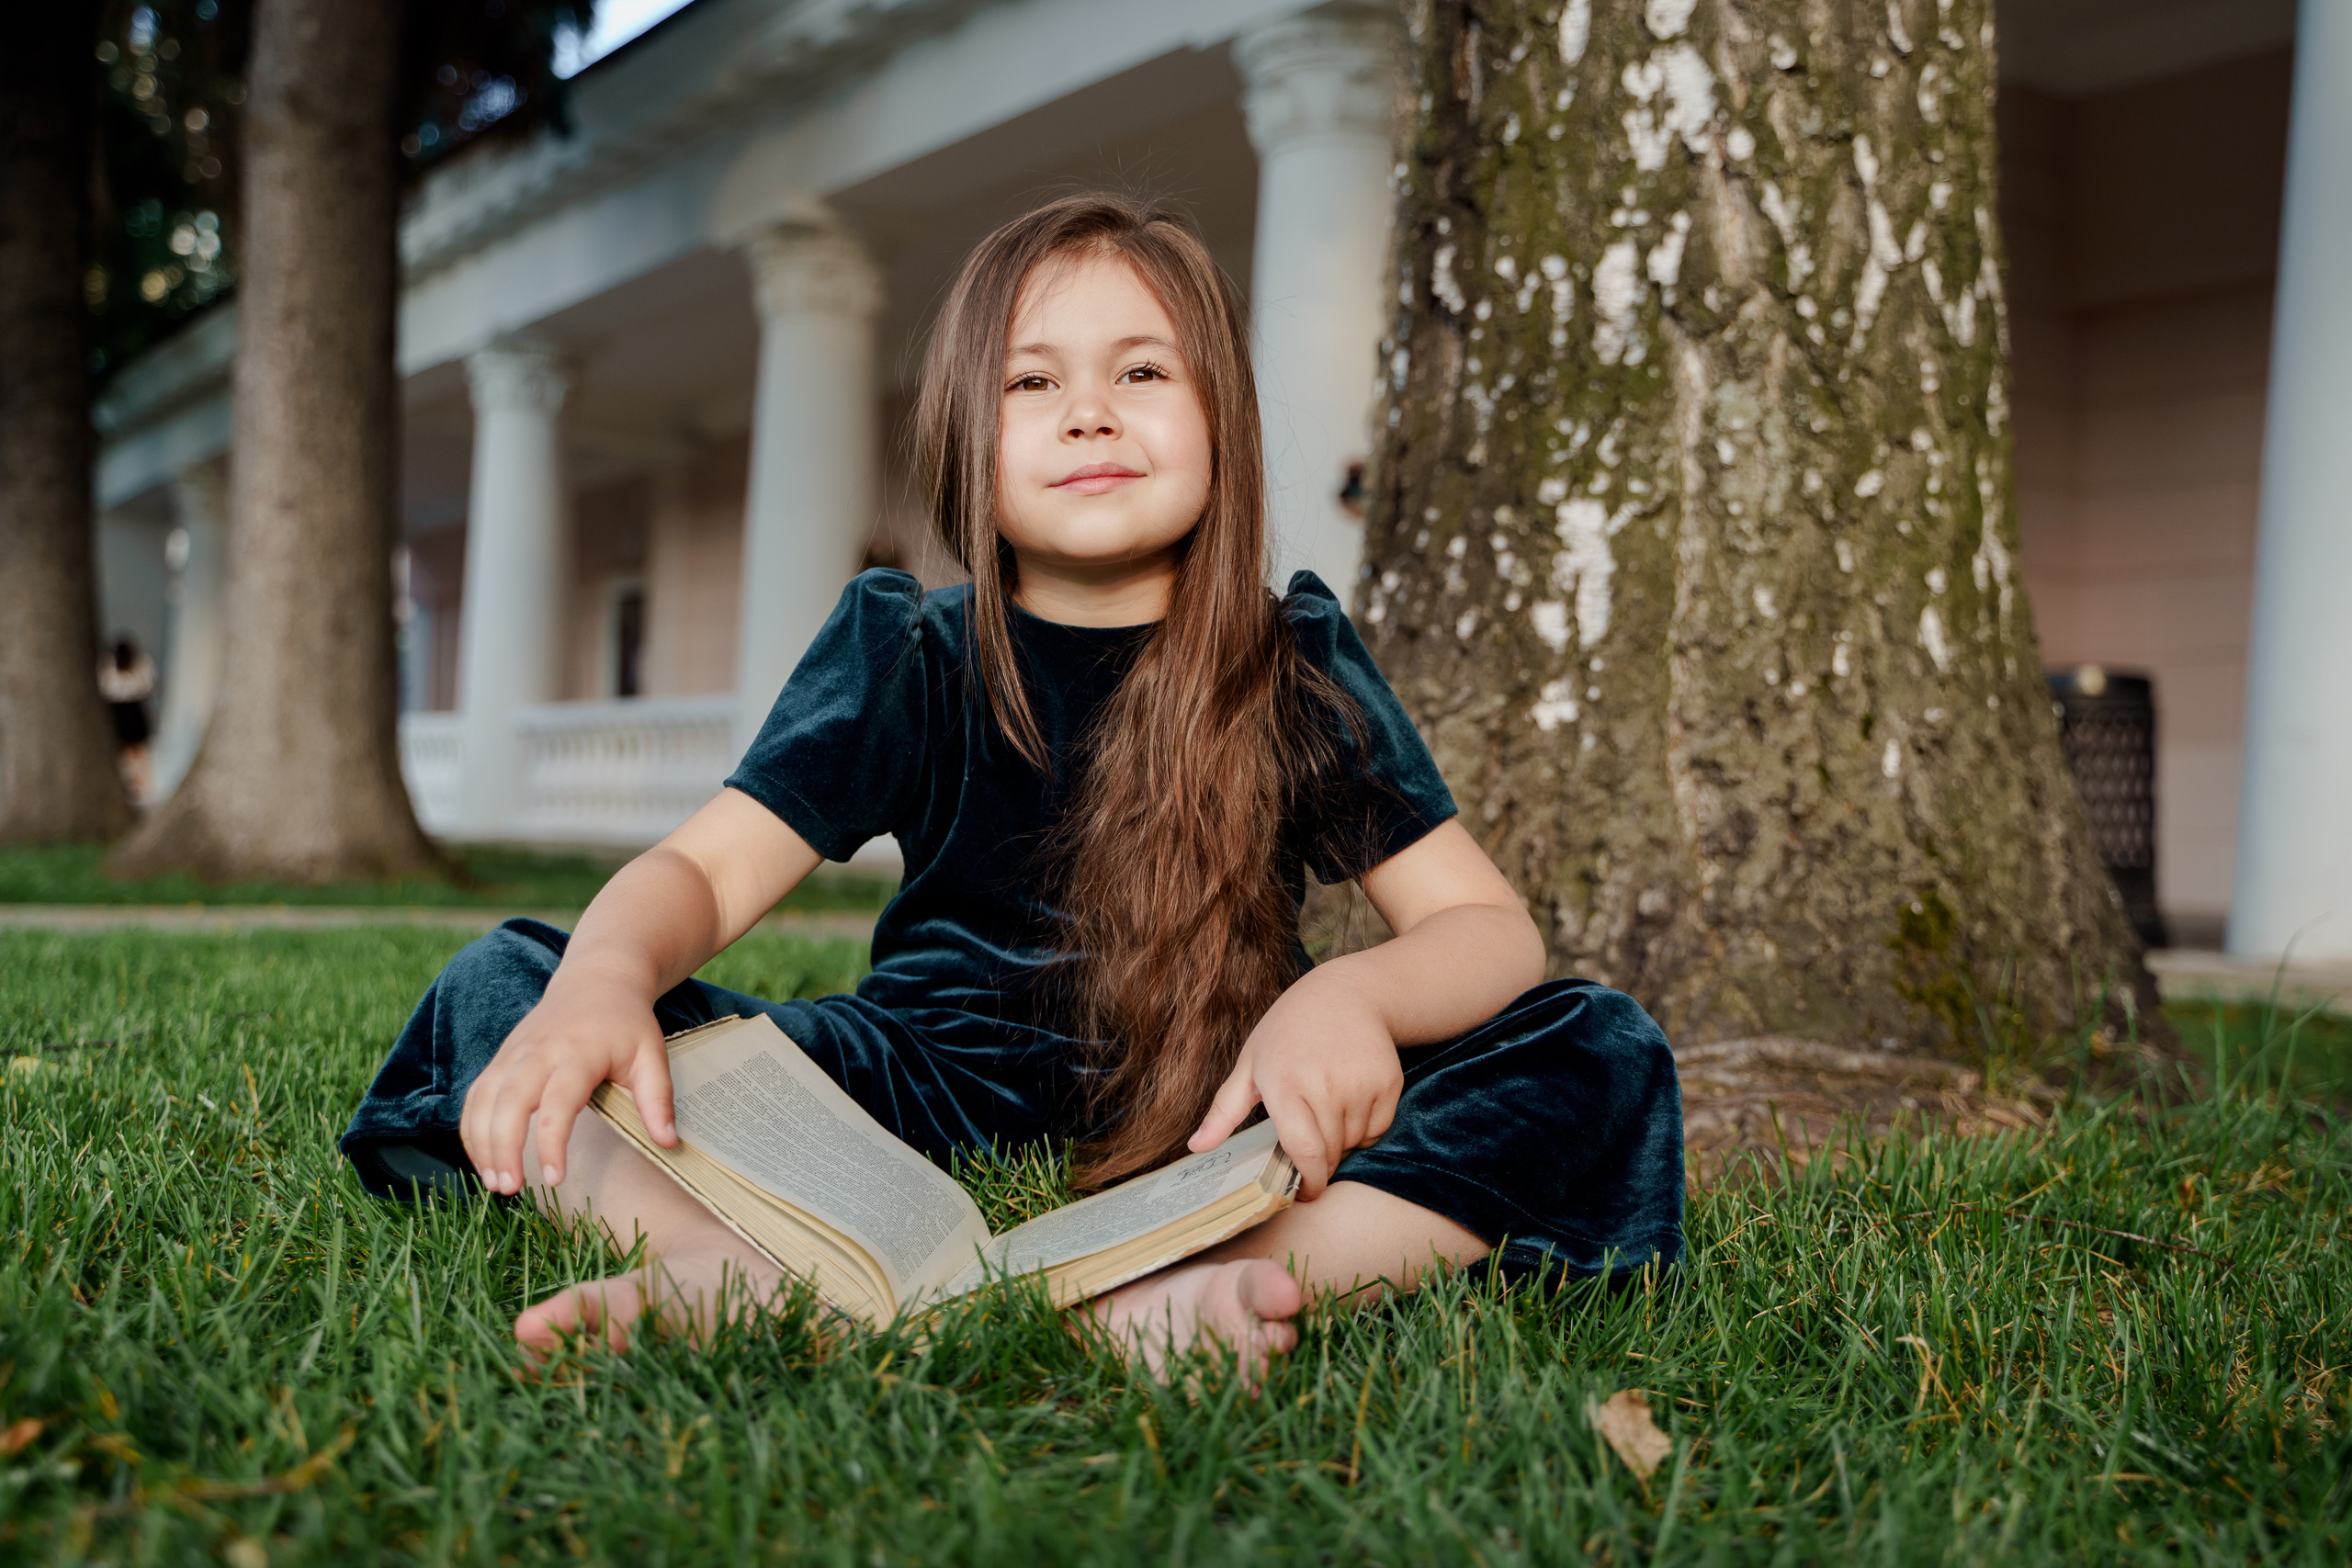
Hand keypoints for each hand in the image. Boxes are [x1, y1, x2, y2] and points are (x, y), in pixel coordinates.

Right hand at [459, 978, 675, 1195]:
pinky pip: (476, 1094)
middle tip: (509, 1189)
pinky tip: (482, 1159)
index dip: (551, 1143)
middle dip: (502, 1147)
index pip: (557, 1102)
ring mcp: (514, 1052)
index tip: (554, 1179)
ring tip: (493, 1183)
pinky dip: (471, 1127)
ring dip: (480, 1142)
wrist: (597, 979)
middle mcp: (539, 1051)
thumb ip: (657, 1099)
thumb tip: (668, 1143)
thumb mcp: (652, 1055)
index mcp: (579, 1052)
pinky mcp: (501, 1057)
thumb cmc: (627, 1024)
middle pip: (507, 1100)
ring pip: (483, 1098)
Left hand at [1187, 973, 1402, 1199]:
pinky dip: (1365, 1128)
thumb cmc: (1288, 1031)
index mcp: (1285, 1084)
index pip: (1304, 1151)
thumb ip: (1223, 1110)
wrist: (1346, 994)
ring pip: (1354, 1142)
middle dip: (1322, 1162)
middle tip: (1312, 1146)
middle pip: (1330, 1153)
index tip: (1305, 1194)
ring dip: (1342, 1142)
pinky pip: (1378, 1128)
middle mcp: (1325, 1085)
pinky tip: (1351, 1101)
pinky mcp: (1388, 1081)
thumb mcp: (1249, 1064)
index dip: (1308, 1181)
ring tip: (1328, 1111)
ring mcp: (1360, 1083)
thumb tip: (1196, 1147)